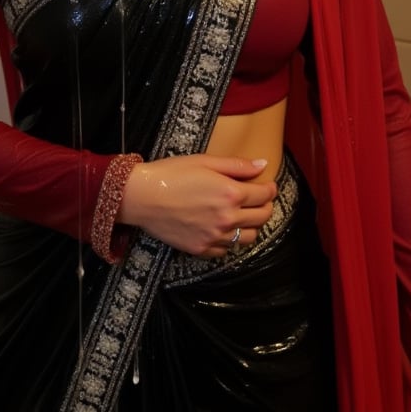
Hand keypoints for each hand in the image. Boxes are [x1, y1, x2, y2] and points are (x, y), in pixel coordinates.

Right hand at [118, 154, 275, 256]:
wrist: (141, 196)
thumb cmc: (170, 174)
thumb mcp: (205, 161)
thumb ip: (237, 165)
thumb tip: (263, 165)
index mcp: (230, 193)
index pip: (264, 195)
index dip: (270, 189)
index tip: (268, 186)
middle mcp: (227, 218)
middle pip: (262, 217)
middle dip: (265, 206)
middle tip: (259, 199)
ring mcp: (214, 236)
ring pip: (248, 238)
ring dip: (252, 226)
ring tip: (243, 216)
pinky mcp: (201, 249)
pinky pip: (226, 250)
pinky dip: (229, 240)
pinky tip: (222, 228)